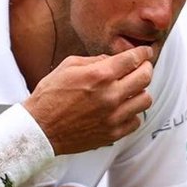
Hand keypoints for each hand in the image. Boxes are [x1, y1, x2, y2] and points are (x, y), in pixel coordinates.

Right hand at [25, 46, 153, 154]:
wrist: (40, 129)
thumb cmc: (49, 97)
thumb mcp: (67, 67)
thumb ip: (94, 60)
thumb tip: (112, 60)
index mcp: (100, 75)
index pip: (134, 59)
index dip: (143, 53)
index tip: (145, 53)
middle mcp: (110, 95)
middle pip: (146, 77)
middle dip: (145, 68)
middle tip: (141, 68)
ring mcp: (113, 116)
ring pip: (145, 100)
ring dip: (140, 92)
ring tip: (130, 91)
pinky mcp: (112, 133)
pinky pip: (136, 121)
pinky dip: (132, 113)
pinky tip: (121, 110)